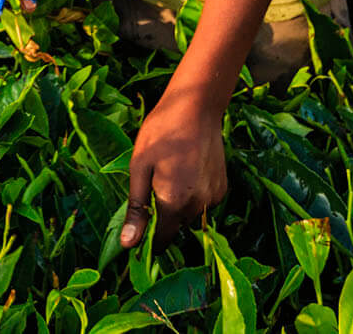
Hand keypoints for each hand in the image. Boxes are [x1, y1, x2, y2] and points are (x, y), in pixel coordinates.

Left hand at [121, 84, 227, 248]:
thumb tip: (129, 246)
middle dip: (162, 217)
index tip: (138, 227)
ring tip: (169, 174)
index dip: (148, 239)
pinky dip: (193, 195)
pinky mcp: (223, 187)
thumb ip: (137, 209)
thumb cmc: (161, 132)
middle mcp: (199, 205)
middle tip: (152, 185)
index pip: (162, 240)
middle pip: (176, 227)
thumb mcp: (139, 167)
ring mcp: (215, 197)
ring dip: (178, 205)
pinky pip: (204, 203)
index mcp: (175, 202)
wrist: (196, 106)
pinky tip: (185, 171)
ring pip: (191, 216)